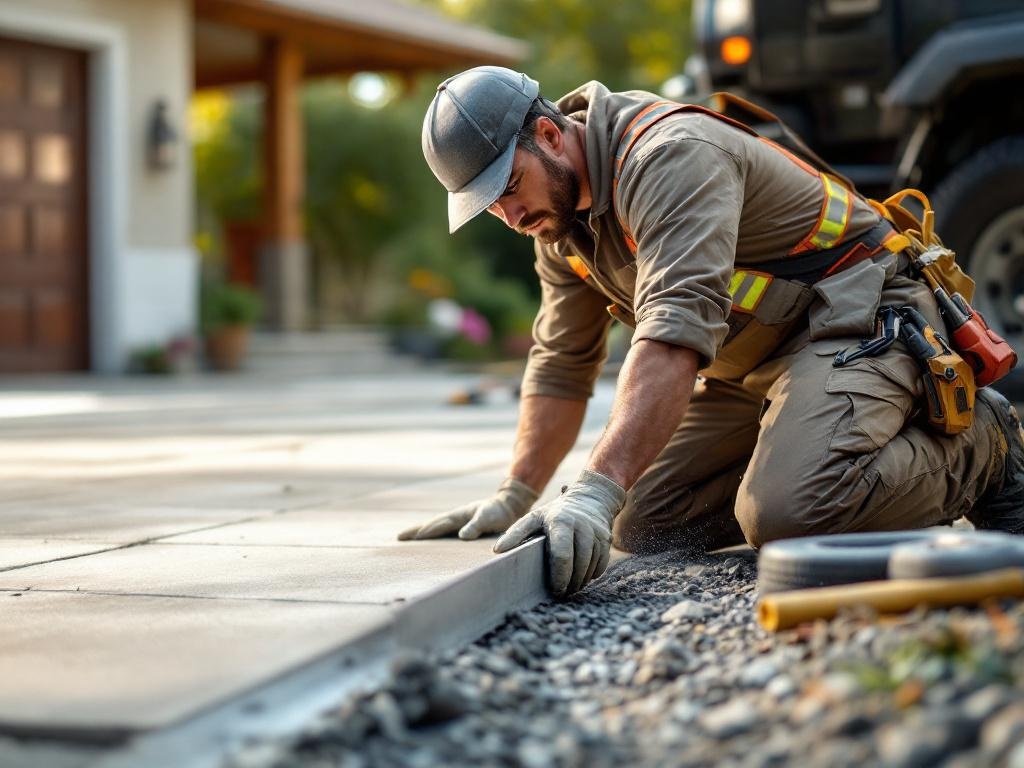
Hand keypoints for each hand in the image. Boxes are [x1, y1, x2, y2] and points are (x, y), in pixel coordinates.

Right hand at [396, 477, 537, 540]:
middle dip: (416, 531)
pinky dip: (434, 532)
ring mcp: (458, 519)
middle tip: (399, 538)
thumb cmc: (500, 512)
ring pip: (436, 525)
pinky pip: (444, 528)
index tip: (410, 539)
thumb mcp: (489, 518)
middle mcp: (456, 517)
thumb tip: (462, 536)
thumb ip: (476, 525)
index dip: (425, 532)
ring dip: (422, 531)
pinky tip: (431, 538)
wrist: (509, 504)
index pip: (439, 525)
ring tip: (408, 537)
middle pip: (432, 524)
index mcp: (459, 516)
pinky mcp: (463, 524)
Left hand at [493, 470, 624, 595]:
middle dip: (569, 583)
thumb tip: (497, 551)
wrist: (590, 499)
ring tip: (569, 588)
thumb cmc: (556, 513)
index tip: (553, 589)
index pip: (562, 555)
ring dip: (580, 581)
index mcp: (561, 522)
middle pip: (578, 564)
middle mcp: (582, 526)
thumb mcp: (534, 518)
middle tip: (560, 593)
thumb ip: (516, 533)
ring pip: (591, 566)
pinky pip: (601, 564)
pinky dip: (591, 574)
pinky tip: (581, 577)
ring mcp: (597, 532)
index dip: (559, 576)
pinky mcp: (606, 539)